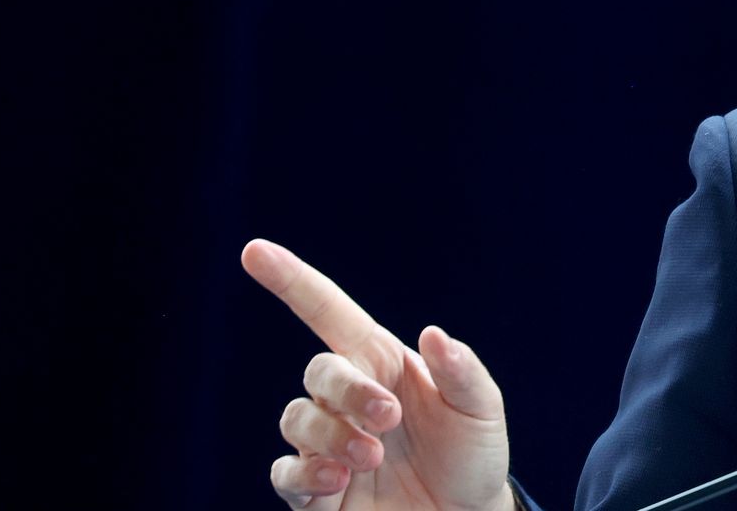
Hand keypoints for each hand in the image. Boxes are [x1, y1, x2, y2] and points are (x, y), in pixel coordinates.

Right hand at [243, 239, 516, 510]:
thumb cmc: (472, 454)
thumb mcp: (482, 409)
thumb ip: (461, 372)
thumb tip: (434, 333)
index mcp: (383, 363)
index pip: (329, 313)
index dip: (292, 281)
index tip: (255, 250)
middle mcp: (348, 398)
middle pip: (319, 372)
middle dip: (349, 391)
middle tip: (390, 419)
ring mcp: (328, 443)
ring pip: (296, 419)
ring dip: (330, 435)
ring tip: (372, 457)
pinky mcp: (316, 491)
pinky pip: (284, 473)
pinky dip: (304, 473)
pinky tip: (338, 480)